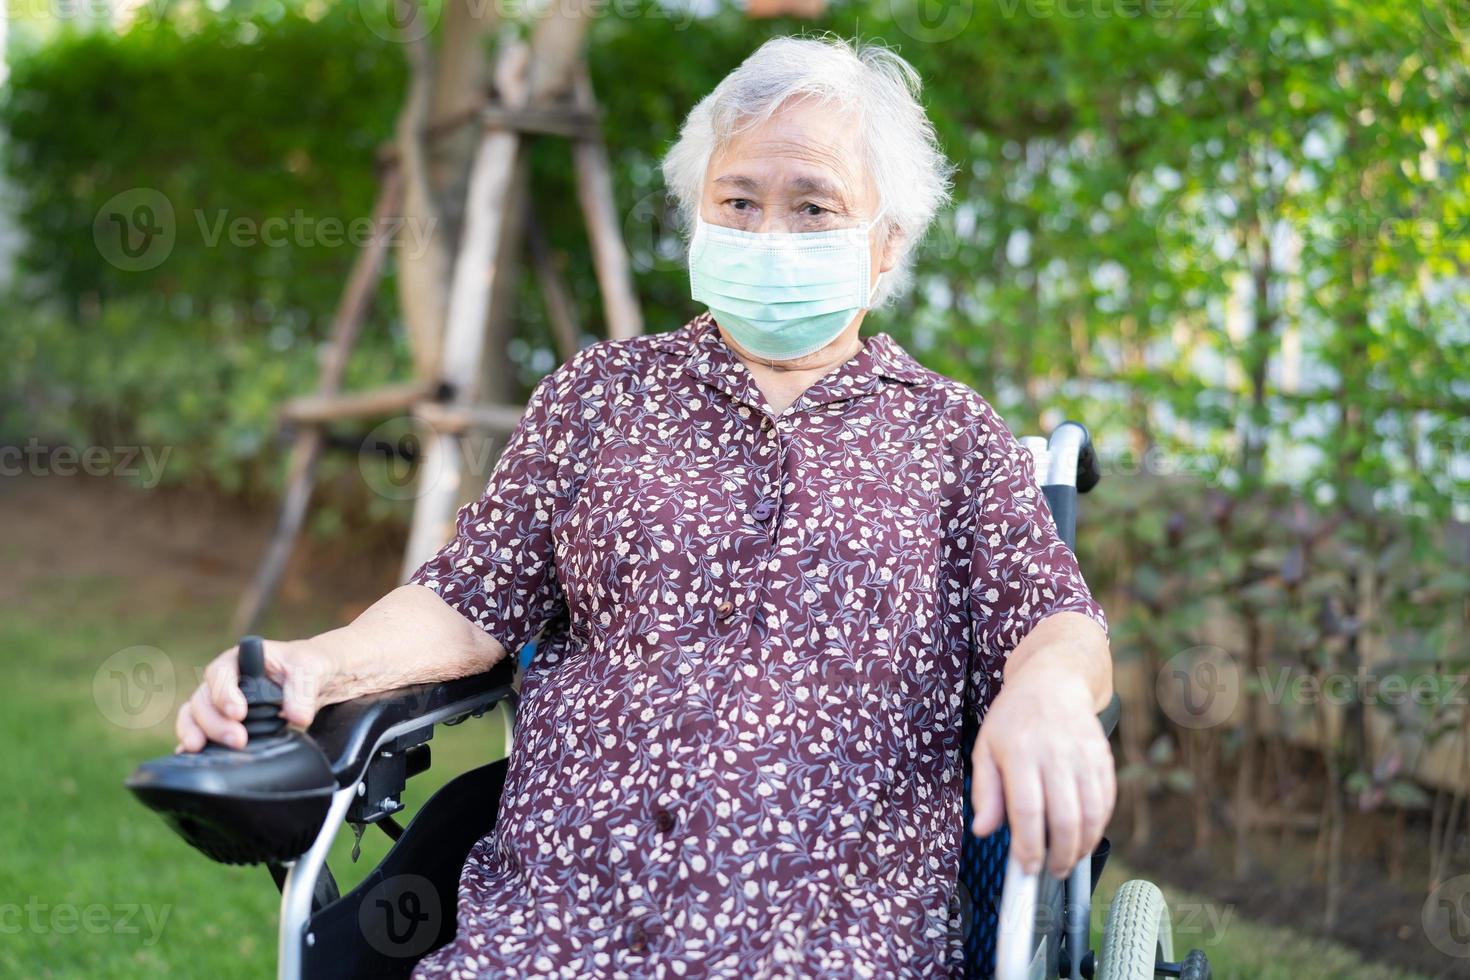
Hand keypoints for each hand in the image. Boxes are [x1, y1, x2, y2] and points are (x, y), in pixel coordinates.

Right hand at [174, 639, 334, 752]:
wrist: (314, 679)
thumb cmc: (307, 666)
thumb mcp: (309, 670)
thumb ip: (302, 691)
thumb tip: (298, 717)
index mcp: (239, 659)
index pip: (220, 674)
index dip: (224, 694)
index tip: (239, 714)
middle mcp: (223, 680)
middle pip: (204, 699)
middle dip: (215, 722)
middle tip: (237, 740)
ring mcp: (219, 701)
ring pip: (195, 715)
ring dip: (199, 733)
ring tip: (204, 750)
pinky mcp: (221, 720)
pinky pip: (198, 729)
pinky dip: (194, 740)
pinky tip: (194, 755)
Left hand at [969, 668, 1115, 878]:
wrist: (1054, 681)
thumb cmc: (1014, 718)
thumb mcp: (985, 748)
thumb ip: (985, 792)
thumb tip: (982, 829)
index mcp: (1019, 752)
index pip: (1026, 810)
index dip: (1029, 846)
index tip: (1026, 867)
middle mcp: (1054, 754)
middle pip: (1064, 818)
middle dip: (1059, 855)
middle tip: (1051, 871)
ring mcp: (1083, 756)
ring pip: (1090, 814)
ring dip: (1082, 846)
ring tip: (1068, 860)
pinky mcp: (1103, 758)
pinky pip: (1106, 800)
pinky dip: (1098, 825)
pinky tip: (1085, 836)